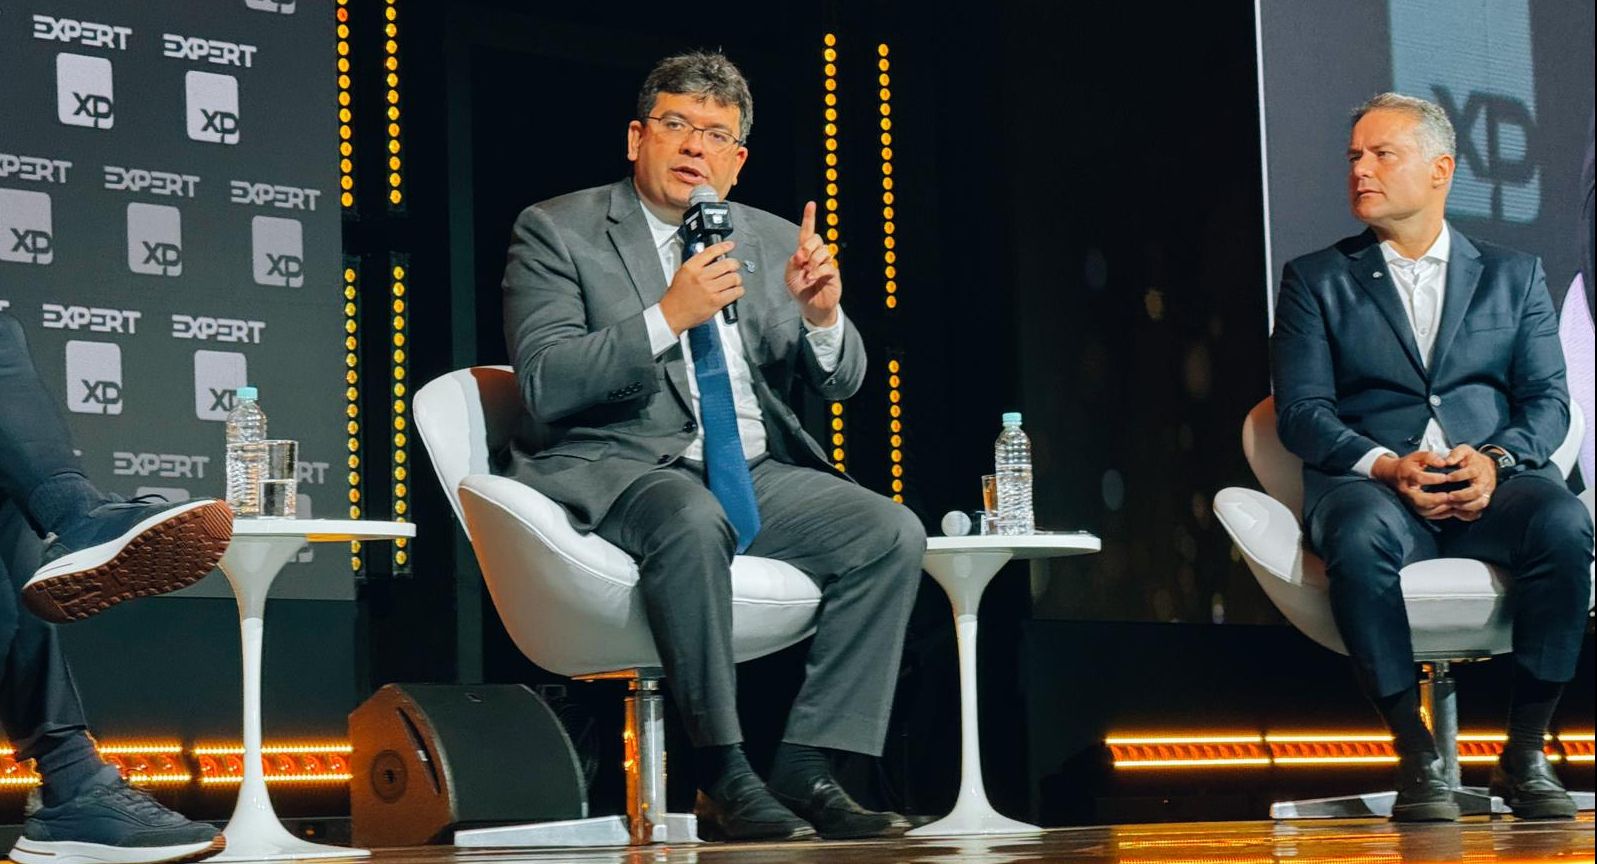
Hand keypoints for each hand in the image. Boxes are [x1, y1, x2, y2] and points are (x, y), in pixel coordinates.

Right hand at [660, 241, 740, 334]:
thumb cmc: (676, 297)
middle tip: (734, 267)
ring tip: (735, 281)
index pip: (711, 252)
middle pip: (726, 264)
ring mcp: (709, 289)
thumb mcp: (682, 274)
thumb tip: (712, 258)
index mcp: (691, 268)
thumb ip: (697, 265)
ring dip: (737, 279)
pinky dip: (739, 291)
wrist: (672, 314)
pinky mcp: (716, 301)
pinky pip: (735, 292)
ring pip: (733, 278)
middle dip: (734, 264)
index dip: (724, 246)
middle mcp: (700, 277)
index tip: (730, 245)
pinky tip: (736, 291)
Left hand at [784, 201, 841, 326]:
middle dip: (807, 247)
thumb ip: (793, 262)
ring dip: (812, 262)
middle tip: (801, 260)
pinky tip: (812, 278)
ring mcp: (826, 263)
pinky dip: (818, 271)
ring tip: (807, 275)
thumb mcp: (789, 276)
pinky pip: (828, 265)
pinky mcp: (833, 273)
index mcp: (804, 253)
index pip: (807, 232)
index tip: (810, 205)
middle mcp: (816, 255)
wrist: (811, 307)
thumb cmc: (800, 291)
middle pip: (816, 239)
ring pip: (823, 251)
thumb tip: (801, 254)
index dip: (809, 218)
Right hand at [1370, 450, 1455, 519]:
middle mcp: (1407, 490)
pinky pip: (1427, 515)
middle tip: (1450, 496)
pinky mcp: (1414, 508)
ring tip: (1453, 503)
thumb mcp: (1417, 456)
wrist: (1392, 475)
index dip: (1433, 479)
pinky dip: (1440, 514)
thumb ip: (1430, 457)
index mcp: (1407, 474)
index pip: (1419, 478)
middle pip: (1419, 499)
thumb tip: (1443, 463)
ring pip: (1424, 510)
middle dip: (1436, 499)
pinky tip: (1451, 509)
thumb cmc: (1408, 464)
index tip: (1446, 477)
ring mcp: (1409, 501)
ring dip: (1440, 508)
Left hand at [1438, 444, 1496, 521]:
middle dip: (1463, 495)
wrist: (1487, 466)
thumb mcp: (1464, 451)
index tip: (1448, 477)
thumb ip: (1456, 453)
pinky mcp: (1483, 501)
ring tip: (1452, 505)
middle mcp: (1484, 482)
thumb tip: (1447, 461)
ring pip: (1480, 503)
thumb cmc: (1471, 459)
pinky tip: (1457, 513)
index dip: (1459, 475)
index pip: (1471, 472)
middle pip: (1477, 491)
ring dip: (1466, 506)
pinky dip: (1469, 514)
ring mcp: (1485, 493)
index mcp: (1479, 469)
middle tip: (1449, 496)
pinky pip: (1479, 511)